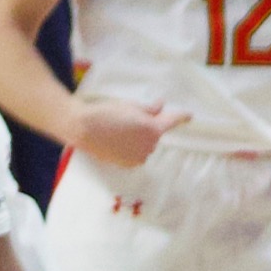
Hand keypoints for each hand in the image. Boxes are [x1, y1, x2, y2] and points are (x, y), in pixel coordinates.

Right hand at [70, 99, 188, 166]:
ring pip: (145, 145)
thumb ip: (148, 109)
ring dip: (138, 139)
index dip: (181, 117)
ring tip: (117, 131)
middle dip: (147, 127)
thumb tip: (160, 106)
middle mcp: (150, 145)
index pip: (172, 121)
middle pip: (154, 134)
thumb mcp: (127, 105)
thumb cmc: (104, 113)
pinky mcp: (128, 164)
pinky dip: (130, 148)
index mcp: (153, 128)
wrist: (81, 128)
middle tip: (128, 119)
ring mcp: (139, 157)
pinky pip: (135, 155)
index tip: (189, 116)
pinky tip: (115, 141)